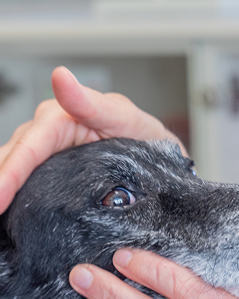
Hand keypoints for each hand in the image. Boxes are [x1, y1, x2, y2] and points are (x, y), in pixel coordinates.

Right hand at [0, 66, 181, 213]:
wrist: (163, 163)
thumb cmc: (144, 136)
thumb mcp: (126, 119)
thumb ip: (93, 103)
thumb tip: (61, 77)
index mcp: (58, 119)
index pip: (28, 147)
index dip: (9, 173)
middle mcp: (44, 137)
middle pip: (10, 162)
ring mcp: (45, 160)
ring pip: (12, 176)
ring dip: (2, 196)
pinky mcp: (50, 179)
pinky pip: (26, 190)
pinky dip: (15, 204)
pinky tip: (8, 221)